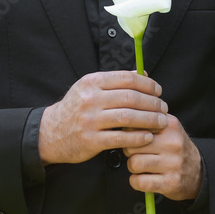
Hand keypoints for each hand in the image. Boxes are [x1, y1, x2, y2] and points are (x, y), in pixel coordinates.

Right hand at [39, 70, 167, 165]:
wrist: (51, 133)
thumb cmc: (76, 109)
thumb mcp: (89, 88)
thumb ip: (114, 81)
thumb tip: (142, 72)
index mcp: (91, 83)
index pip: (126, 79)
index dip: (147, 84)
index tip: (158, 91)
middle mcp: (90, 99)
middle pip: (130, 98)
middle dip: (152, 103)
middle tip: (163, 108)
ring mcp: (90, 120)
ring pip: (128, 117)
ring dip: (149, 120)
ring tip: (161, 122)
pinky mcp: (91, 140)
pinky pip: (121, 138)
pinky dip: (138, 137)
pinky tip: (148, 137)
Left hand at [123, 113, 201, 200]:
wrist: (198, 171)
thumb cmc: (174, 148)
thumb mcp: (167, 126)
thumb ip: (148, 118)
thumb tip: (122, 117)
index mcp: (169, 125)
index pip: (135, 124)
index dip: (129, 132)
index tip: (133, 137)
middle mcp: (173, 143)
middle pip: (132, 145)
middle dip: (129, 151)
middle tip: (137, 153)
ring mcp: (173, 164)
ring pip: (134, 163)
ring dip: (132, 167)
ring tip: (140, 166)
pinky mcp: (170, 183)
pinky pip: (139, 181)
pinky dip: (135, 181)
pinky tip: (142, 178)